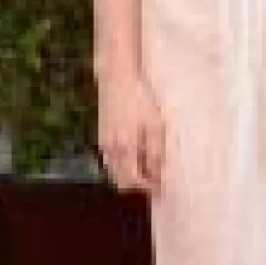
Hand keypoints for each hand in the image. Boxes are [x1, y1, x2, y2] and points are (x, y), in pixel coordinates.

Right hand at [96, 71, 164, 194]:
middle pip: (122, 182)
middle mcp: (111, 150)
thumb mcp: (155, 125)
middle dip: (139, 184)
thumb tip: (161, 176)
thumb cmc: (140, 99)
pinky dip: (122, 164)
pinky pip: (111, 160)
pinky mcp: (102, 135)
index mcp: (125, 149)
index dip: (149, 187)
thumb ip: (156, 153)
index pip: (135, 181)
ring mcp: (104, 143)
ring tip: (148, 165)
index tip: (163, 185)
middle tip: (156, 178)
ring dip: (130, 175)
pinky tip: (135, 153)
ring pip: (114, 172)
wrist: (117, 77)